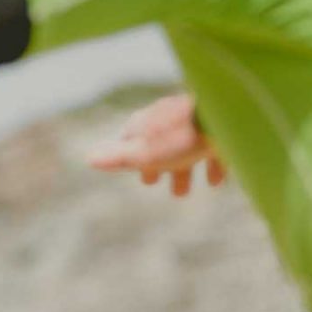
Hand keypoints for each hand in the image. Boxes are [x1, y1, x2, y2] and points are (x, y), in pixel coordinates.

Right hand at [89, 92, 225, 197]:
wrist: (222, 119)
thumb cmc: (181, 137)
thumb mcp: (144, 152)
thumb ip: (118, 157)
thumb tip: (88, 158)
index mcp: (148, 125)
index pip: (129, 139)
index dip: (126, 155)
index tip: (125, 166)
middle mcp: (169, 121)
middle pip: (158, 145)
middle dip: (154, 165)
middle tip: (151, 182)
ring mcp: (195, 125)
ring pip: (185, 149)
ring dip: (181, 171)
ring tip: (182, 192)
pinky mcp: (219, 131)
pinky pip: (213, 149)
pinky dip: (210, 166)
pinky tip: (214, 181)